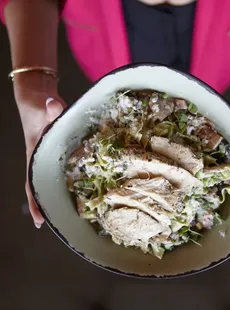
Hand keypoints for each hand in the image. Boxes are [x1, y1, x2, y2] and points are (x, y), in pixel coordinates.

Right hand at [14, 73, 64, 227]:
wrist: (36, 96)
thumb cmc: (37, 105)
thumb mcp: (43, 107)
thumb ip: (50, 109)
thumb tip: (52, 104)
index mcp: (35, 153)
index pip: (32, 182)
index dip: (35, 202)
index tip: (40, 221)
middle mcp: (41, 157)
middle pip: (42, 185)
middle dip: (49, 203)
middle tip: (62, 220)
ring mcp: (50, 154)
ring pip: (53, 177)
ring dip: (59, 191)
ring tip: (73, 207)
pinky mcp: (58, 148)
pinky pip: (63, 166)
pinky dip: (69, 176)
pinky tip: (81, 182)